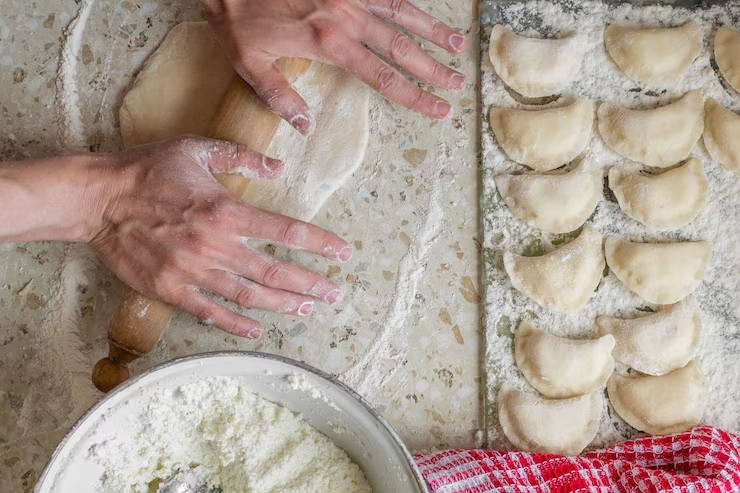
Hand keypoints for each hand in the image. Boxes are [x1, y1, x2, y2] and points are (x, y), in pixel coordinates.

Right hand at [91, 136, 351, 338]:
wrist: (97, 198)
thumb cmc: (147, 170)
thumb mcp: (197, 149)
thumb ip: (241, 158)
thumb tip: (277, 167)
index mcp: (225, 211)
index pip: (286, 232)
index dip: (320, 244)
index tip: (343, 253)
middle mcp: (215, 246)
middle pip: (274, 273)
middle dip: (310, 284)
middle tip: (333, 293)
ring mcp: (192, 272)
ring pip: (248, 297)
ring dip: (282, 306)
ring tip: (306, 309)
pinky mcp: (171, 289)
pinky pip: (210, 313)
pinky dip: (236, 324)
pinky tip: (258, 329)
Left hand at [201, 0, 467, 133]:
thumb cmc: (235, 15)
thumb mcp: (248, 62)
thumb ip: (279, 96)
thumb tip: (306, 127)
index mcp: (328, 42)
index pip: (383, 76)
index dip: (414, 95)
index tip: (439, 108)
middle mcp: (346, 15)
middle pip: (402, 45)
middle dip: (432, 67)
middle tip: (457, 83)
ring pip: (401, 10)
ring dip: (432, 28)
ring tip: (457, 46)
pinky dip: (407, 3)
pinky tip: (422, 12)